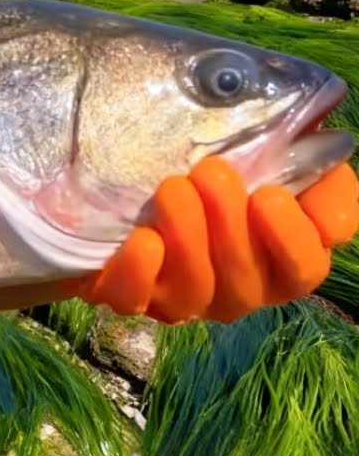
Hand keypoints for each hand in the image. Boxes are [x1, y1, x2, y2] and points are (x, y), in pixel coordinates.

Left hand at [74, 157, 357, 323]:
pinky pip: (135, 299)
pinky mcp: (133, 295)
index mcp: (283, 261)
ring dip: (187, 238)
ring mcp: (186, 299)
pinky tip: (143, 240)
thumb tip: (324, 159)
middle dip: (230, 226)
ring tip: (174, 189)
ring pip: (194, 288)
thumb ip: (310, 166)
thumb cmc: (222, 169)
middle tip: (210, 173)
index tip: (268, 196)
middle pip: (247, 279)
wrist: (138, 177)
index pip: (304, 268)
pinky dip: (138, 273)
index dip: (292, 238)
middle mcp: (240, 290)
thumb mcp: (275, 156)